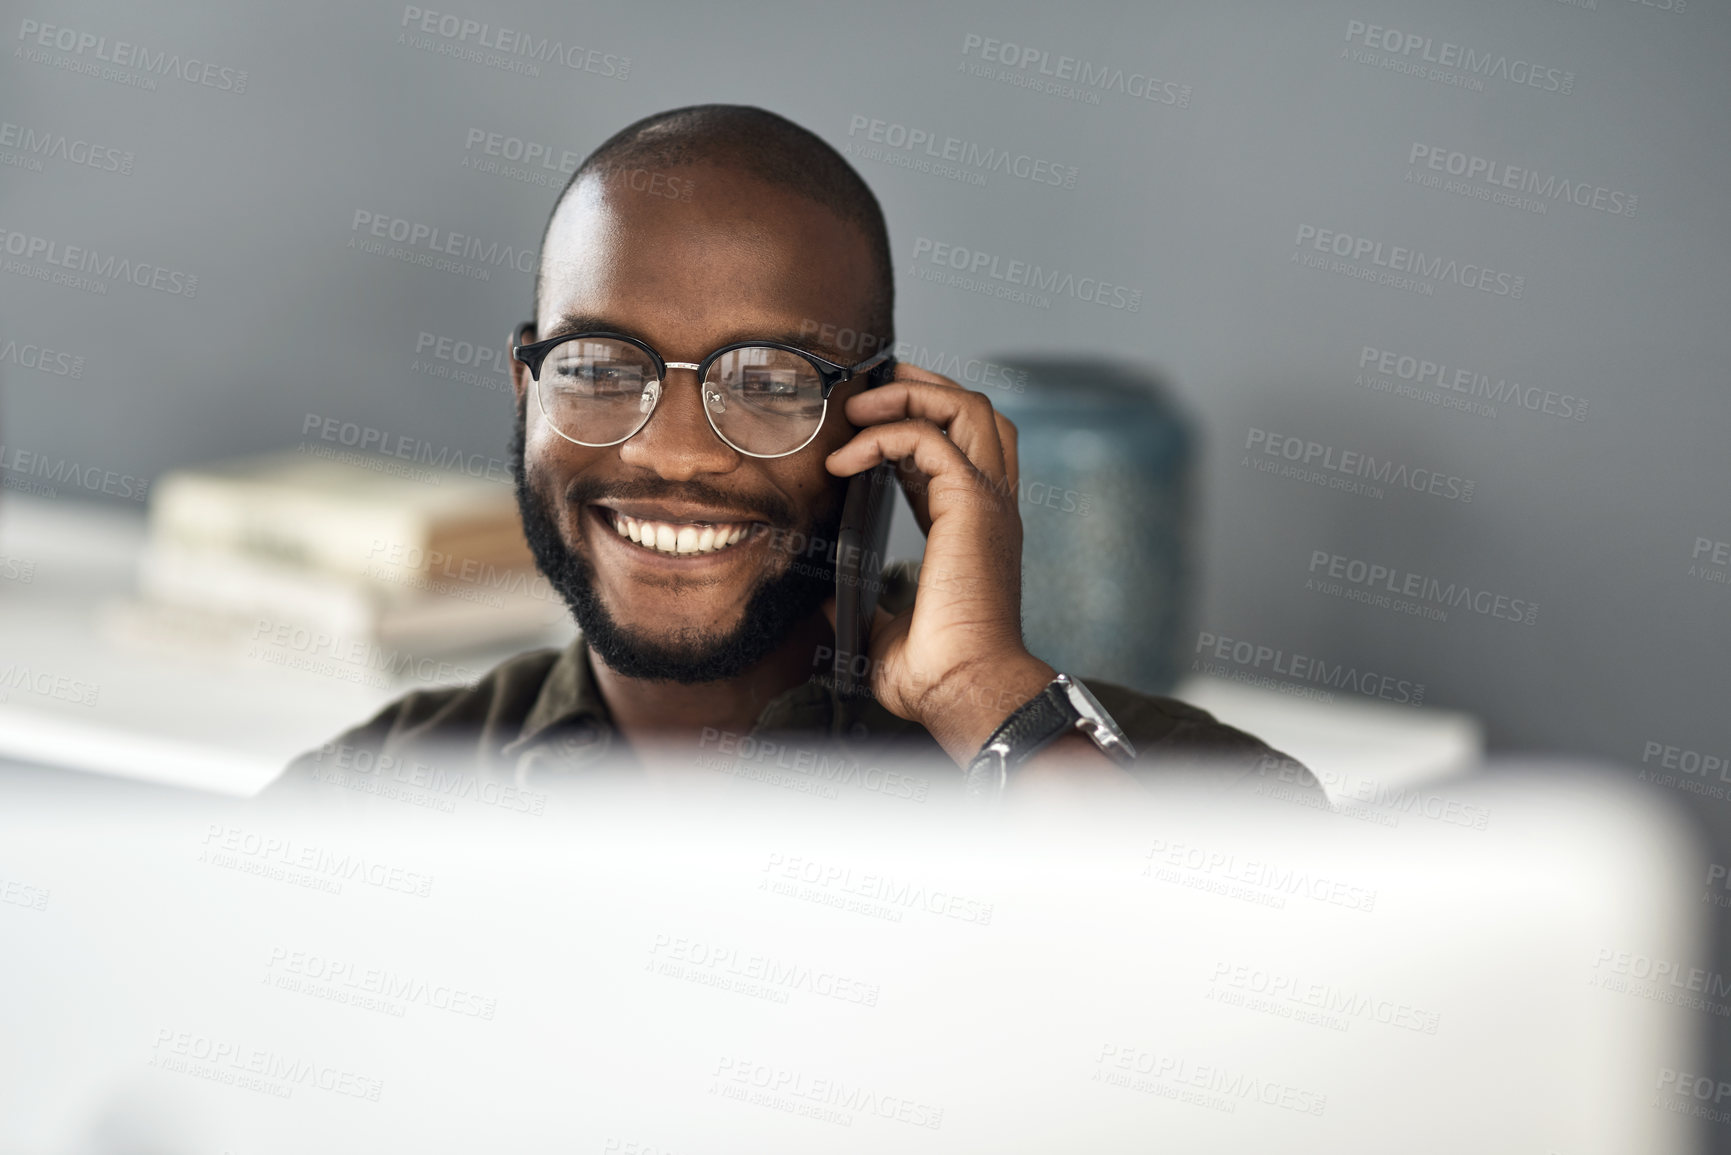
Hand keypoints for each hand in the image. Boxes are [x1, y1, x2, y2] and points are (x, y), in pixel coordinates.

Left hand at [821, 365, 1072, 767]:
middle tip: (866, 395)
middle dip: (922, 387)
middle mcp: (990, 507)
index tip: (864, 429)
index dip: (915, 426)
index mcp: (976, 530)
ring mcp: (987, 502)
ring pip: (965, 406)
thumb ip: (864, 605)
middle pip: (977, 411)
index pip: (961, 450)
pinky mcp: (971, 504)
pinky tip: (844, 461)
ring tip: (856, 409)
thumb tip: (827, 599)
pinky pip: (927, 438)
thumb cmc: (936, 673)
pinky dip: (882, 435)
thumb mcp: (885, 631)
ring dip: (907, 395)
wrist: (965, 689)